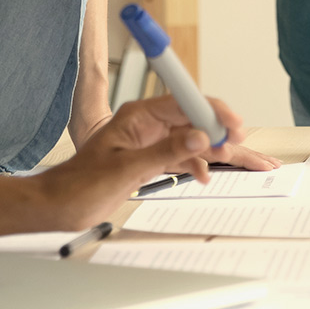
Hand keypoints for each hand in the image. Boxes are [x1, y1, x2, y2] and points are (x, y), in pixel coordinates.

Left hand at [28, 94, 255, 230]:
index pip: (185, 103)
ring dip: (219, 152)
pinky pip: (184, 156)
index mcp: (139, 116)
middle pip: (196, 121)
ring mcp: (150, 141)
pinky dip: (199, 165)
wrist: (58, 206)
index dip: (213, 112)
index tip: (234, 124)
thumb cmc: (79, 185)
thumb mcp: (125, 170)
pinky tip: (206, 176)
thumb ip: (164, 153)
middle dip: (225, 134)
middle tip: (251, 150)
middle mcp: (148, 124)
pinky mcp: (150, 159)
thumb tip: (200, 137)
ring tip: (249, 165)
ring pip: (194, 140)